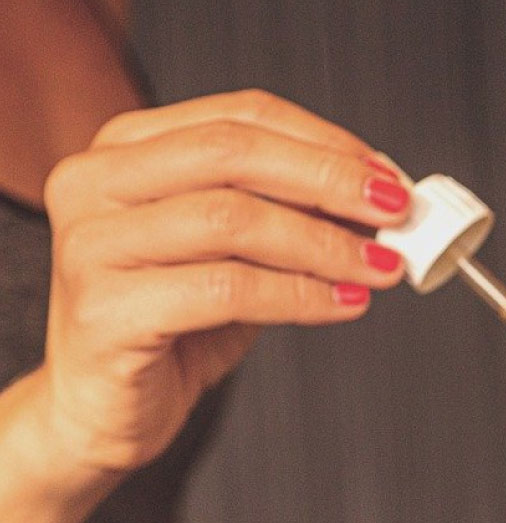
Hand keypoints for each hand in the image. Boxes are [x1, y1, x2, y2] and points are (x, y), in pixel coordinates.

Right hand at [39, 89, 411, 473]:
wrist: (106, 407)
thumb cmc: (172, 324)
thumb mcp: (239, 254)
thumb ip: (291, 215)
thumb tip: (377, 198)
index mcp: (126, 148)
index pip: (240, 115)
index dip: (325, 142)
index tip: (387, 176)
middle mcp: (96, 182)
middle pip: (233, 154)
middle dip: (330, 182)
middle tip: (396, 213)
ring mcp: (92, 244)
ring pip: (231, 220)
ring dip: (325, 244)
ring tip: (380, 267)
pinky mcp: (105, 310)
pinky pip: (225, 290)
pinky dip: (300, 296)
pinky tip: (343, 304)